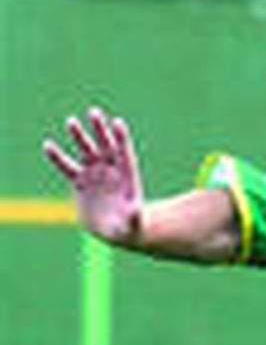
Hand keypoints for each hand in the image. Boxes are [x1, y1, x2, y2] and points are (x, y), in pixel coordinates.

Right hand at [43, 107, 145, 245]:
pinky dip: (57, 157)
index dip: (122, 139)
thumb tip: (136, 211)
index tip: (118, 123)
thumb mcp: (135, 224)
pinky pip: (66, 166)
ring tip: (72, 121)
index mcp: (127, 177)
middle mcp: (111, 170)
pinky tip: (48, 146)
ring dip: (79, 136)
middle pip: (105, 146)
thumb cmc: (130, 227)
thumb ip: (135, 216)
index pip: (125, 154)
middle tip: (94, 113)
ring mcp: (94, 173)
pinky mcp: (79, 181)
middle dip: (100, 130)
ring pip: (86, 151)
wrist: (115, 231)